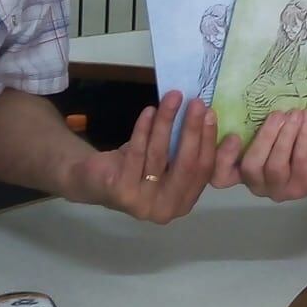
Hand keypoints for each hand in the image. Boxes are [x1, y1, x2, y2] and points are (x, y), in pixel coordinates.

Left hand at [59, 91, 215, 224]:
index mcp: (184, 202)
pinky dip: (144, 129)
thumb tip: (208, 115)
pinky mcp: (121, 191)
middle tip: (196, 102)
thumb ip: (187, 149)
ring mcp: (143, 203)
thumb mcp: (167, 161)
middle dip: (192, 130)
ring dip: (167, 122)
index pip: (204, 170)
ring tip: (172, 98)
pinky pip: (137, 153)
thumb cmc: (138, 168)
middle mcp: (167, 209)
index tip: (211, 113)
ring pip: (160, 155)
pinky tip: (149, 111)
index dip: (209, 141)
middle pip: (186, 165)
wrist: (95, 181)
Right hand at [214, 109, 306, 201]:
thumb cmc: (289, 140)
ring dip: (286, 136)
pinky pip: (299, 161)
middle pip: (251, 166)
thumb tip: (245, 96)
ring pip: (275, 165)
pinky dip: (303, 137)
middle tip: (277, 114)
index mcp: (242, 171)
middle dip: (264, 137)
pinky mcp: (302, 187)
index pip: (221, 175)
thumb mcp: (269, 130)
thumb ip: (253, 123)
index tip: (233, 135)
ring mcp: (280, 189)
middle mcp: (257, 184)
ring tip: (296, 114)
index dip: (223, 158)